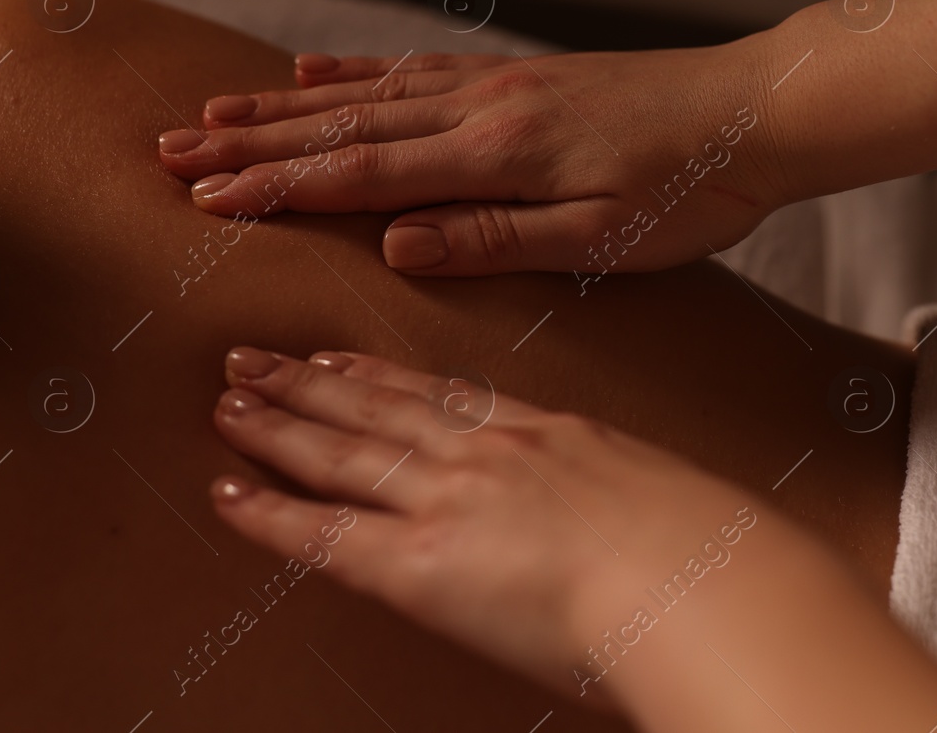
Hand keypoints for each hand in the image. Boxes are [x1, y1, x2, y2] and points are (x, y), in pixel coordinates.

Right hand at [156, 41, 789, 276]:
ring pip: (369, 93)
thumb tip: (392, 244)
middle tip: (169, 151)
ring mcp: (497, 84)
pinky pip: (417, 69)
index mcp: (496, 155)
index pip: (363, 176)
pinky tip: (318, 70)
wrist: (755, 110)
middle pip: (345, 127)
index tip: (203, 199)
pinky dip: (357, 72)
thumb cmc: (689, 189)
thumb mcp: (601, 239)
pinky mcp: (518, 76)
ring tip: (214, 110)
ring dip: (286, 106)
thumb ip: (494, 239)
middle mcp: (481, 108)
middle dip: (252, 144)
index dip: (278, 188)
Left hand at [207, 346, 793, 704]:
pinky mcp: (422, 563)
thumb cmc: (710, 558)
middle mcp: (491, 452)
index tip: (342, 356)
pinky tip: (226, 491)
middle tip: (255, 356)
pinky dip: (269, 512)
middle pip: (381, 406)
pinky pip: (326, 534)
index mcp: (553, 434)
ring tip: (227, 397)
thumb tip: (628, 535)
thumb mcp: (667, 507)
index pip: (449, 396)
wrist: (702, 581)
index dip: (384, 375)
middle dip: (312, 380)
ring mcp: (452, 498)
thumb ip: (626, 509)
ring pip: (344, 450)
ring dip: (279, 423)